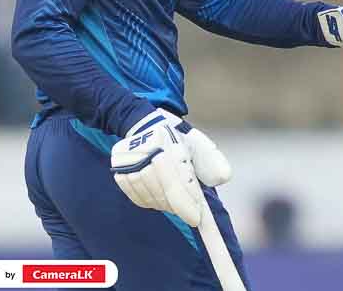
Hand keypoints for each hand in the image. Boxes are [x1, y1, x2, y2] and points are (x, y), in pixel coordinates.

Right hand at [110, 110, 231, 226]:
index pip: (177, 183)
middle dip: (179, 206)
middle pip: (163, 194)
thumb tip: (223, 178)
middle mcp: (144, 154)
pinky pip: (136, 197)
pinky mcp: (119, 170)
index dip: (187, 204)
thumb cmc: (177, 137)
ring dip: (165, 204)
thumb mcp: (198, 143)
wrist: (145, 124)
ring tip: (176, 200)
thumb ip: (212, 160)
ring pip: (149, 198)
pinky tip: (159, 198)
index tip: (196, 219)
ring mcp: (129, 163)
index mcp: (167, 144)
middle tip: (191, 212)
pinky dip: (150, 202)